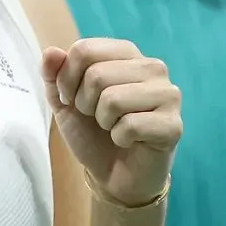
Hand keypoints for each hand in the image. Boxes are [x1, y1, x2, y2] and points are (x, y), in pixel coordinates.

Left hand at [43, 38, 181, 206]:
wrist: (114, 175)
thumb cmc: (92, 131)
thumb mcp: (63, 100)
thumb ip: (54, 74)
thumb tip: (51, 52)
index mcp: (126, 53)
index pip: (85, 49)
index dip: (66, 78)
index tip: (71, 98)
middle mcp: (152, 66)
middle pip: (97, 75)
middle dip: (85, 103)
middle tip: (95, 117)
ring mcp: (168, 94)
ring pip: (113, 99)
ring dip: (103, 121)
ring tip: (113, 127)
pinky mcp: (173, 124)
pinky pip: (131, 125)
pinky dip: (120, 138)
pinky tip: (129, 141)